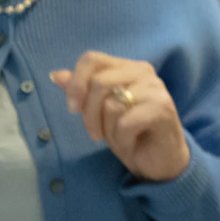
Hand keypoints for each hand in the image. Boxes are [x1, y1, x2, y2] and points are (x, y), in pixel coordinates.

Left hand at [52, 52, 190, 182]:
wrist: (160, 161)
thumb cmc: (130, 134)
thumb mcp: (99, 112)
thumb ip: (81, 91)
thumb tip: (56, 74)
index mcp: (128, 67)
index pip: (92, 59)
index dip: (76, 83)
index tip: (72, 109)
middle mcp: (143, 72)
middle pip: (99, 82)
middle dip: (89, 114)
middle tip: (95, 135)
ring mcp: (155, 89)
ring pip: (111, 104)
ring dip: (108, 130)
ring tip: (120, 138)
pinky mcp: (163, 109)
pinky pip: (125, 122)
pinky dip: (122, 139)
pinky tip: (131, 143)